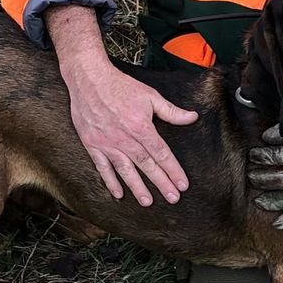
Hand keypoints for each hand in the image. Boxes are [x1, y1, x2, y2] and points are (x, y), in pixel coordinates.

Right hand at [49, 5, 197, 205]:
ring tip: (148, 202)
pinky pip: (102, 167)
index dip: (173, 170)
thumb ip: (171, 111)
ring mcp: (108, 143)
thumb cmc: (121, 86)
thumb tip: (192, 117)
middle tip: (173, 198)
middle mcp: (125, 138)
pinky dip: (110, 181)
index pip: (161, 153)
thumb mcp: (150, 95)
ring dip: (137, 187)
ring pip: (125, 170)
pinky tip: (118, 194)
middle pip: (147, 165)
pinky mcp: (93, 144)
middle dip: (161, 183)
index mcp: (141, 127)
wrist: (89, 79)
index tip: (183, 184)